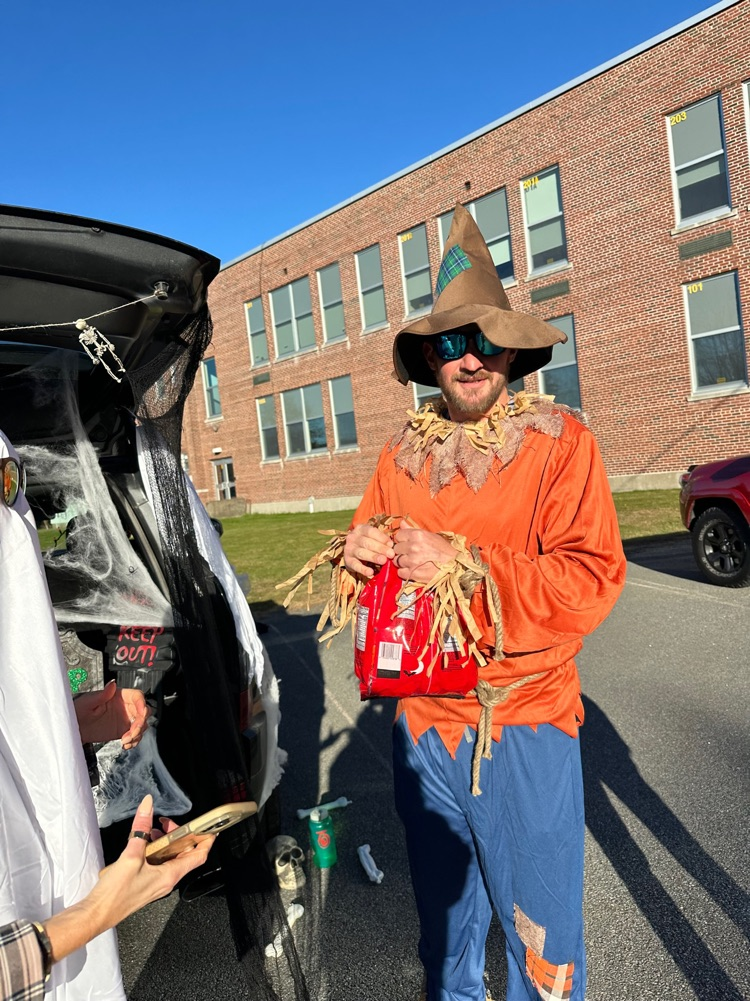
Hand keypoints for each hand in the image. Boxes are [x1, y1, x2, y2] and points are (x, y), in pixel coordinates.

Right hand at [43, 795, 215, 962]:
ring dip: (166, 841)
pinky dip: (155, 850)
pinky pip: (158, 863)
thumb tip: (148, 806)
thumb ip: (141, 829)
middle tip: (168, 823)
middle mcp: (167, 880)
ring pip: (170, 857)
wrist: (96, 914)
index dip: (206, 840)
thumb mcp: (131, 856)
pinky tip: (143, 842)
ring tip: (153, 830)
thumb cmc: (115, 893)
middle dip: (180, 835)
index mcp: (170, 875)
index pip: (198, 856)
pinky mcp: (146, 882)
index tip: (209, 826)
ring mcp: (156, 882)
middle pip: (184, 853)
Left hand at [74, 681, 149, 747]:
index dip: (142, 704)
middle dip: (140, 723)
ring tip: (125, 741)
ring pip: (141, 725)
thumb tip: (112, 684)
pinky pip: (135, 736)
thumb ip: (102, 694)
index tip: (142, 714)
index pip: (137, 696)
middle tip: (132, 733)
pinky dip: (134, 741)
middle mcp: (125, 707)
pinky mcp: (122, 731)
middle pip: (143, 712)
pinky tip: (125, 744)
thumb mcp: (88, 701)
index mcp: (119, 696)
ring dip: (137, 734)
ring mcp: (125, 719)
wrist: (73, 727)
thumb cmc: (78, 710)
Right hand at [343, 523, 394, 577]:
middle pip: (366, 542)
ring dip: (373, 557)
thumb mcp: (374, 537)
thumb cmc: (368, 543)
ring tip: (383, 561)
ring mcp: (349, 549)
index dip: (381, 538)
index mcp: (360, 529)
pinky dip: (363, 569)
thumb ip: (382, 540)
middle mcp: (353, 537)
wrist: (352, 552)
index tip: (391, 544)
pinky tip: (371, 572)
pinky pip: (355, 565)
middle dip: (380, 548)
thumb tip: (391, 545)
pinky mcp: (347, 560)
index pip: (371, 531)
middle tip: (391, 554)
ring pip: (361, 553)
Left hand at [393, 525, 456, 582]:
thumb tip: (401, 523)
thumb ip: (413, 529)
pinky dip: (405, 572)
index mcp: (417, 535)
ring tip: (413, 562)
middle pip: (396, 549)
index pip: (398, 536)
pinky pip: (400, 572)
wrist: (456, 566)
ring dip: (402, 562)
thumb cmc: (445, 550)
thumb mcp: (431, 536)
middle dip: (402, 551)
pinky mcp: (413, 573)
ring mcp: (412, 561)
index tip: (407, 544)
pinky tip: (413, 570)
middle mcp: (413, 547)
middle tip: (411, 554)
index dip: (402, 540)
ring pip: (396, 561)